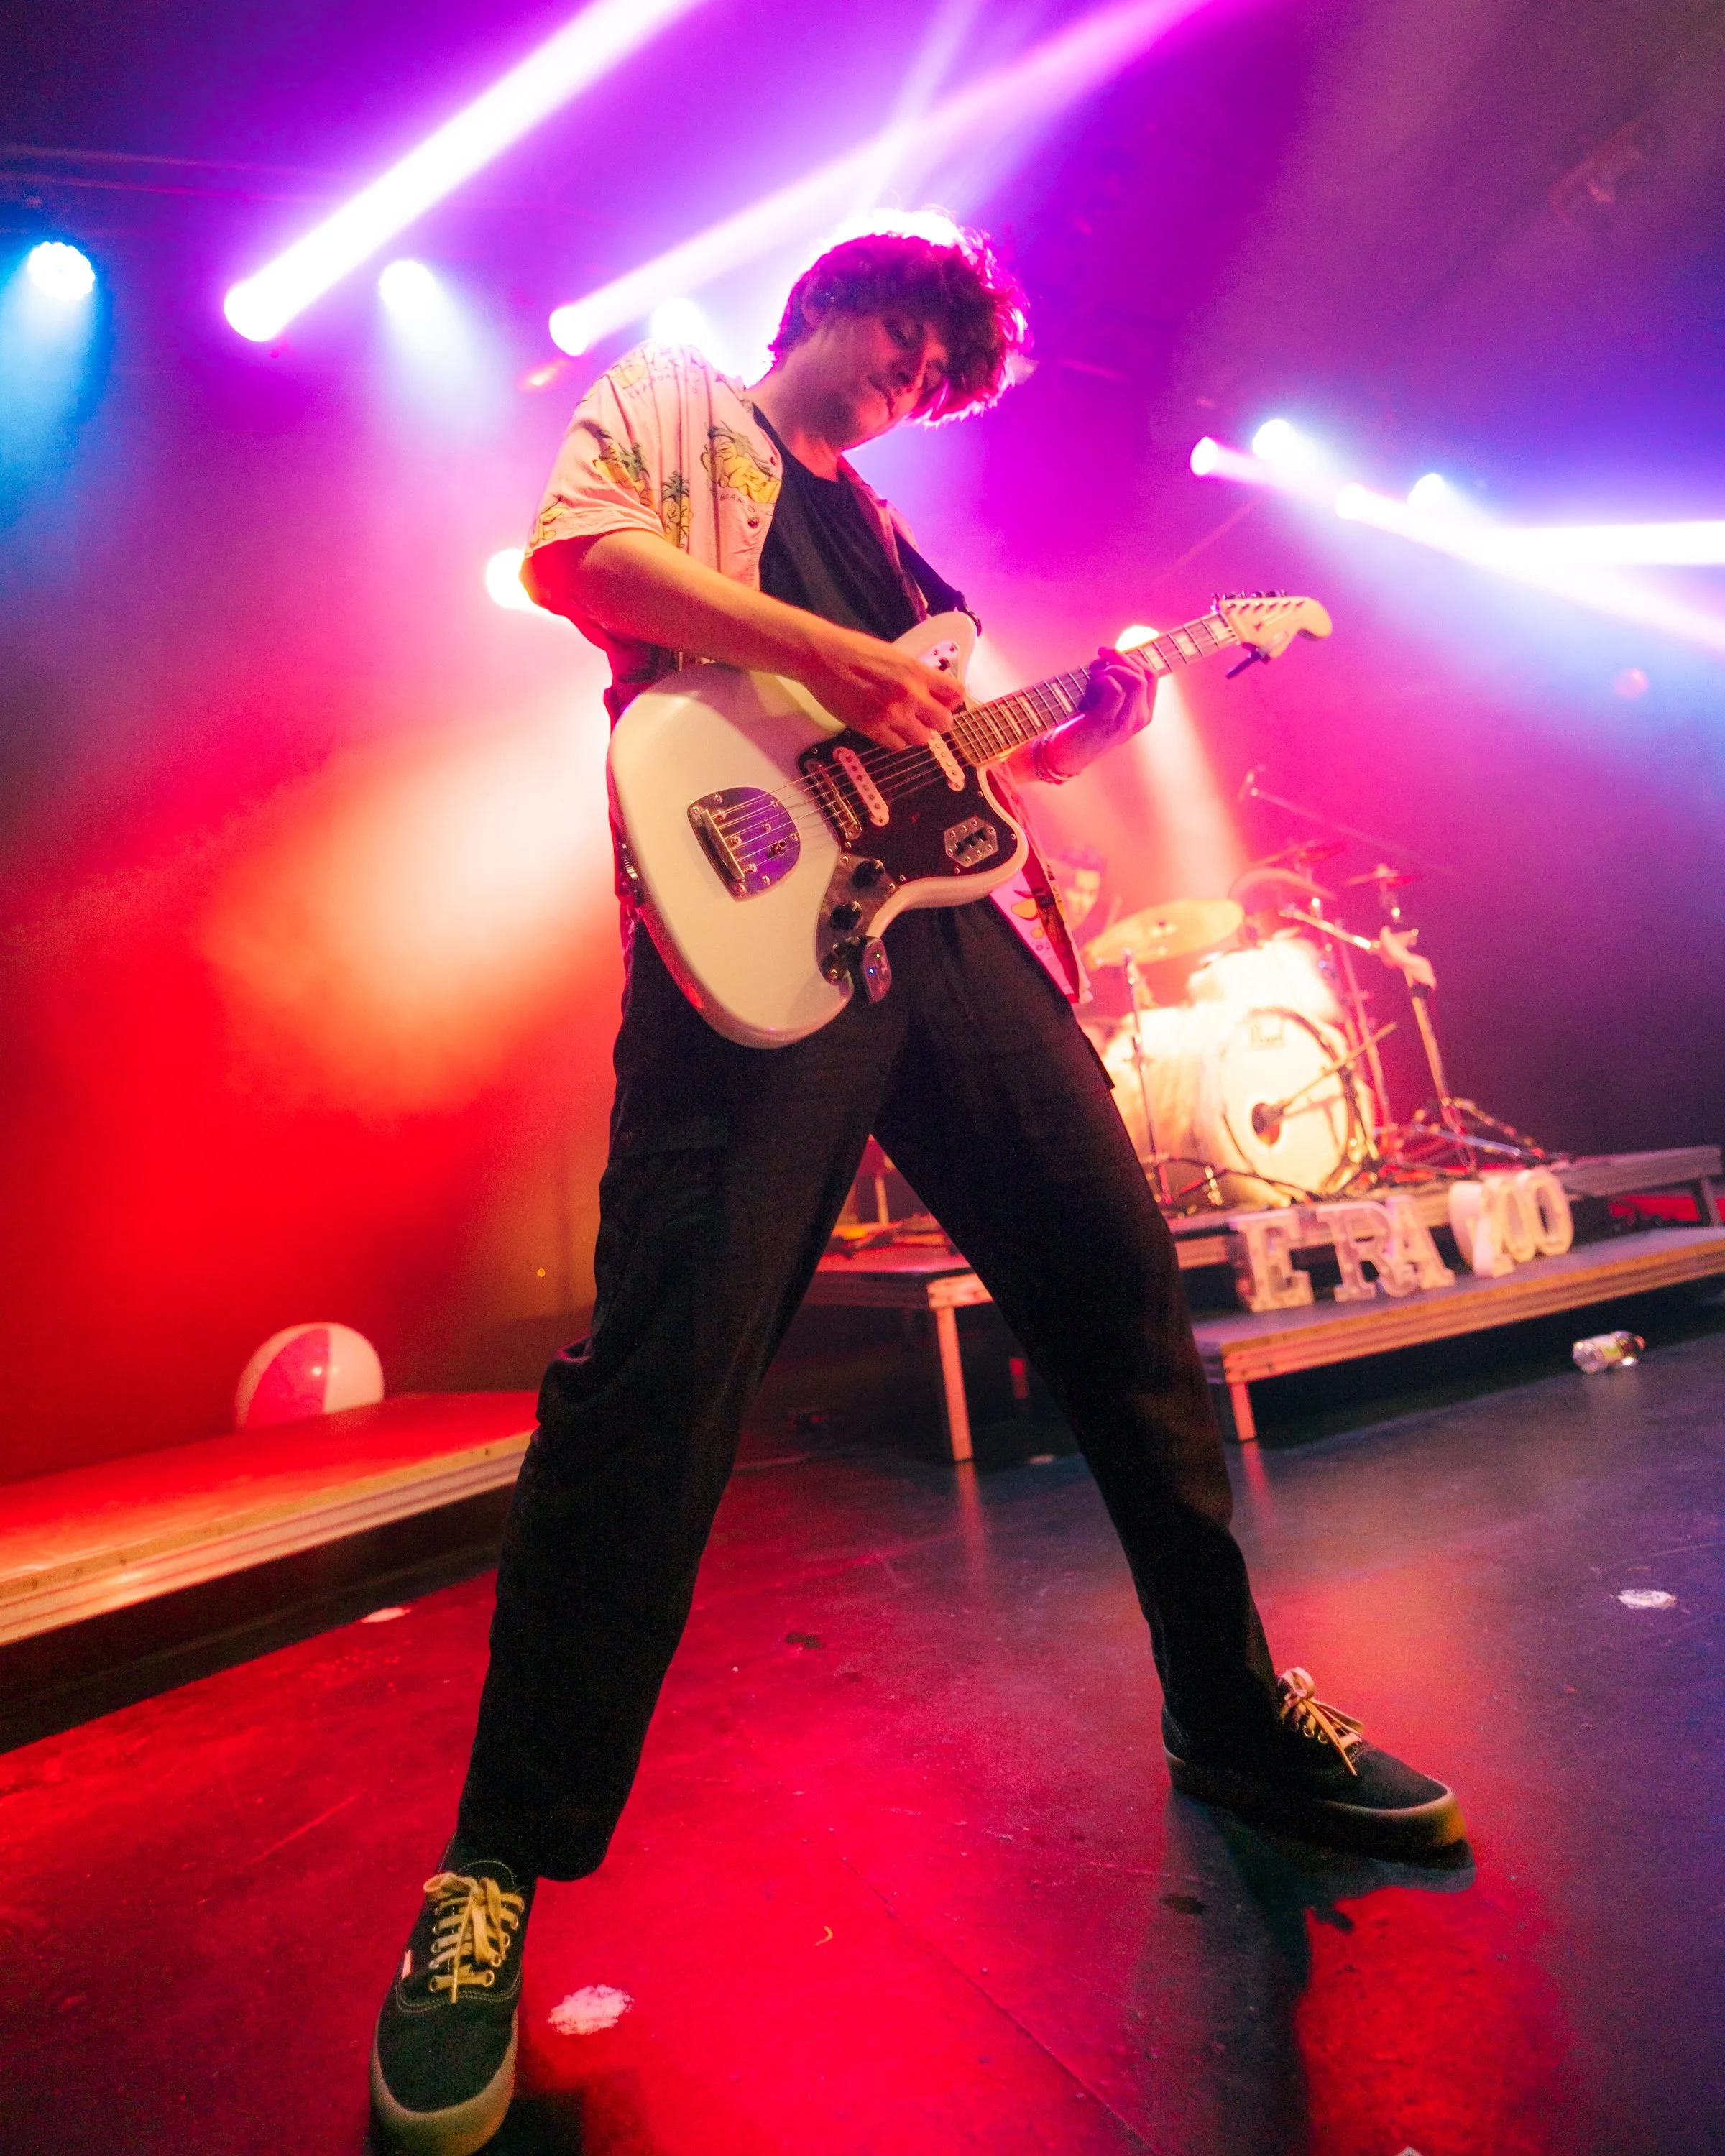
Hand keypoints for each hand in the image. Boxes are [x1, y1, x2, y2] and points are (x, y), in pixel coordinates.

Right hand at [801, 624, 965, 750]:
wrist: (823, 657)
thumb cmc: (855, 651)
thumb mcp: (895, 655)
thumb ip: (916, 674)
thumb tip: (931, 690)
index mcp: (917, 672)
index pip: (956, 694)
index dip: (950, 700)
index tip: (941, 701)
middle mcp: (910, 695)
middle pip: (945, 723)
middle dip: (935, 721)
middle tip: (923, 716)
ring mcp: (892, 714)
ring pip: (923, 740)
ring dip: (915, 732)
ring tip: (901, 723)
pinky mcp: (872, 729)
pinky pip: (898, 746)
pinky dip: (894, 739)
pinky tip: (886, 727)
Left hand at [1033, 647, 1154, 781]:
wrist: (1063, 755)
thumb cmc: (1082, 725)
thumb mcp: (1105, 703)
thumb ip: (1113, 682)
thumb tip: (1107, 655)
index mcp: (1142, 714)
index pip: (1151, 675)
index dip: (1133, 658)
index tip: (1112, 653)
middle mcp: (1139, 719)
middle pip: (1144, 674)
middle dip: (1121, 658)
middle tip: (1100, 655)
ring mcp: (1124, 722)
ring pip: (1136, 681)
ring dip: (1113, 668)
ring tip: (1094, 674)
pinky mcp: (1106, 722)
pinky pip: (1115, 689)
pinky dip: (1103, 679)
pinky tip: (1091, 684)